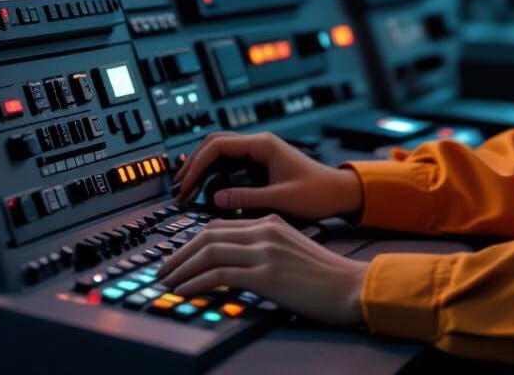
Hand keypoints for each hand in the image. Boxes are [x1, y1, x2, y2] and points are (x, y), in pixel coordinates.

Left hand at [155, 214, 368, 325]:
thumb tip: (234, 267)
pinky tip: (185, 292)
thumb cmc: (325, 277)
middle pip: (208, 235)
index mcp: (271, 221)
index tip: (178, 259)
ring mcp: (265, 250)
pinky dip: (195, 282)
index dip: (192, 242)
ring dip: (181, 268)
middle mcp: (265, 230)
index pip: (219, 226)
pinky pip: (218, 274)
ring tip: (166, 283)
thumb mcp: (291, 253)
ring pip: (208, 252)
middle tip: (163, 271)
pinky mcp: (265, 273)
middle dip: (179, 254)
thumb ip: (264, 251)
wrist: (350, 286)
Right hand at [172, 131, 362, 219]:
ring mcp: (259, 152)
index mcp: (263, 145)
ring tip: (185, 190)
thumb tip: (214, 198)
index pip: (218, 146)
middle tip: (178, 189)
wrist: (339, 192)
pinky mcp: (260, 163)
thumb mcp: (281, 199)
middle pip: (215, 144)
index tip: (183, 188)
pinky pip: (229, 162)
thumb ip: (247, 197)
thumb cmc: (317, 194)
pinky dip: (213, 173)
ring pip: (220, 152)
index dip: (196, 166)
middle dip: (193, 164)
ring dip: (201, 168)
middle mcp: (259, 143)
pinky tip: (204, 189)